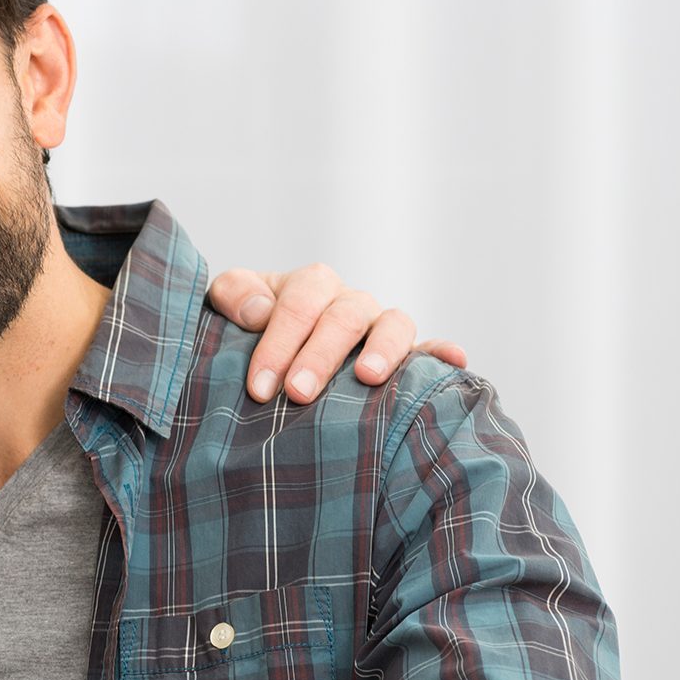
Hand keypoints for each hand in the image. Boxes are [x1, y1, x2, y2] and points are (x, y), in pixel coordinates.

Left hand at [205, 264, 469, 403]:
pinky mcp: (404, 356)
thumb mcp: (224, 306)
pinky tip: (455, 361)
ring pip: (394, 324)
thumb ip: (233, 294)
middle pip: (345, 316)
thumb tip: (259, 311)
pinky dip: (442, 352)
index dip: (278, 344)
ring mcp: (379, 328)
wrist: (260, 347)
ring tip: (367, 377)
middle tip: (298, 393)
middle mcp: (349, 302)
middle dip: (321, 355)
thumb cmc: (243, 330)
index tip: (260, 386)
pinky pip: (429, 350)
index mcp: (309, 286)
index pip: (298, 305)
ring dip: (383, 349)